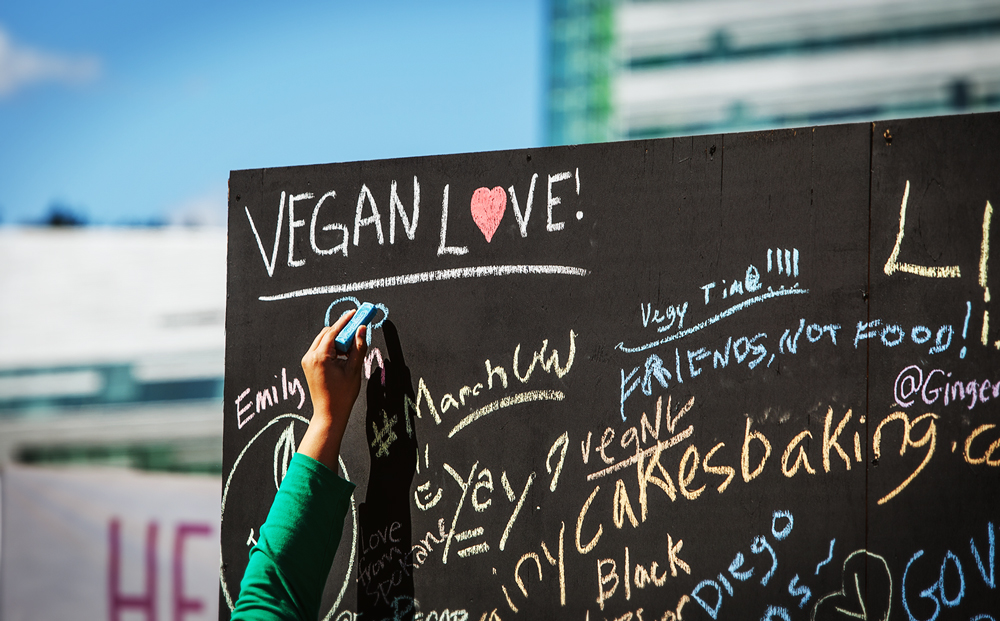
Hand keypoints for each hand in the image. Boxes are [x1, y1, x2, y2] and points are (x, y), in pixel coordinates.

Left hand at [297, 310, 368, 470]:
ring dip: (338, 339)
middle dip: (342, 329)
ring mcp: (307, 361)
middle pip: (327, 334)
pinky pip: (321, 349)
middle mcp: (310, 356)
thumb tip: (361, 329)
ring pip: (323, 340)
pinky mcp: (309, 365)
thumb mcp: (354, 370)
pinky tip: (344, 354)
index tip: (355, 312)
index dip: (346, 320)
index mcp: (319, 357)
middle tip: (357, 327)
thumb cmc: (342, 395)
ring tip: (352, 347)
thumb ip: (358, 347)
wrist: (329, 413)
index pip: (334, 331)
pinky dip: (332, 347)